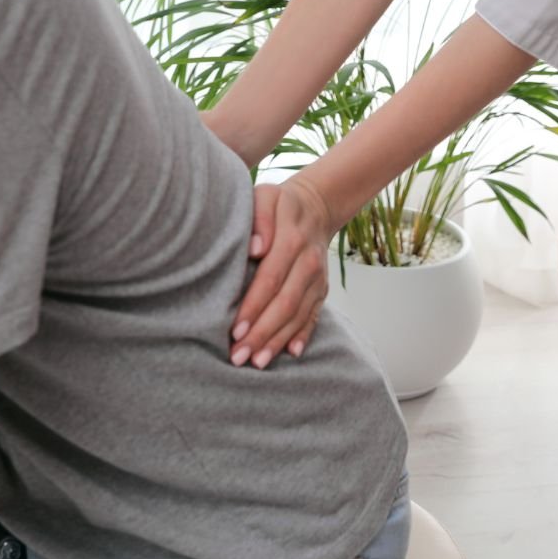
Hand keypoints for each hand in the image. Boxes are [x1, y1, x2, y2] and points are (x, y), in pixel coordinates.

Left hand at [231, 179, 334, 368]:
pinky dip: (302, 336)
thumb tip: (255, 249)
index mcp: (292, 240)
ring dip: (278, 341)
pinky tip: (290, 354)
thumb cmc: (278, 205)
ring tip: (257, 362)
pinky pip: (313, 316)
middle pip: (285, 304)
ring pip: (298, 315)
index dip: (253, 307)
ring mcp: (318, 279)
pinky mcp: (322, 290)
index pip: (270, 279)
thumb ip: (259, 219)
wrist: (315, 207)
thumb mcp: (264, 196)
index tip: (235, 330)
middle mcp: (308, 263)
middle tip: (238, 356)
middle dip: (262, 333)